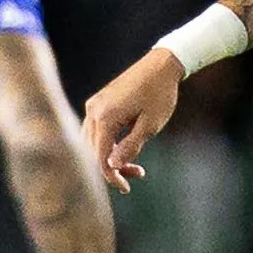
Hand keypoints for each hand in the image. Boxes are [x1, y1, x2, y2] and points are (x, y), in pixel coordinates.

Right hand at [81, 51, 184, 191]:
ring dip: (110, 156)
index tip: (126, 188)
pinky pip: (96, 130)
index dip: (110, 177)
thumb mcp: (150, 125)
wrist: (161, 65)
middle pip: (92, 151)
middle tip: (136, 175)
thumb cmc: (160, 94)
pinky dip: (108, 143)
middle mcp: (93, 111)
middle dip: (111, 168)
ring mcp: (94, 105)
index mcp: (105, 117)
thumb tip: (112, 166)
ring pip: (92, 142)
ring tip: (135, 165)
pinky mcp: (99, 103)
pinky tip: (125, 148)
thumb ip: (130, 147)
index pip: (99, 157)